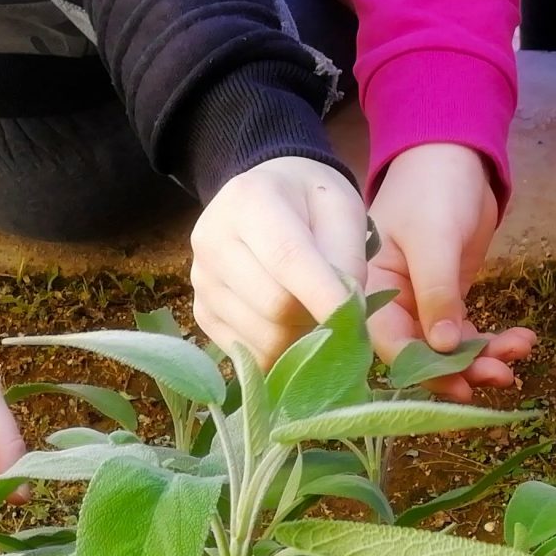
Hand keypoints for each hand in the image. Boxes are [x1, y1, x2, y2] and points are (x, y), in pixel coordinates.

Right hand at [190, 156, 369, 372]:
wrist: (264, 200)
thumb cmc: (309, 203)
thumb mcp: (341, 210)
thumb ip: (347, 257)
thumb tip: (345, 313)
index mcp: (248, 200)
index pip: (287, 257)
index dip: (323, 294)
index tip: (354, 318)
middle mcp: (212, 240)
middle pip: (275, 306)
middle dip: (317, 317)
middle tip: (338, 309)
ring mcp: (201, 281)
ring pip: (264, 338)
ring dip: (300, 339)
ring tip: (312, 312)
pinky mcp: (201, 313)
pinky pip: (249, 355)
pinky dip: (279, 351)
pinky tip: (288, 325)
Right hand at [366, 143, 528, 399]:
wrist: (453, 155)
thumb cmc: (432, 188)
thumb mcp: (434, 238)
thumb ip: (437, 292)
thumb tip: (445, 346)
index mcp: (371, 289)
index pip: (389, 341)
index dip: (423, 368)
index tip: (460, 384)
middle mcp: (391, 304)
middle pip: (420, 354)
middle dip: (461, 369)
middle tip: (500, 376)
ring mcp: (420, 304)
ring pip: (447, 349)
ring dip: (483, 358)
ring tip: (519, 352)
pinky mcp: (447, 300)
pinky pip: (467, 333)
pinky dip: (491, 341)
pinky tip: (521, 340)